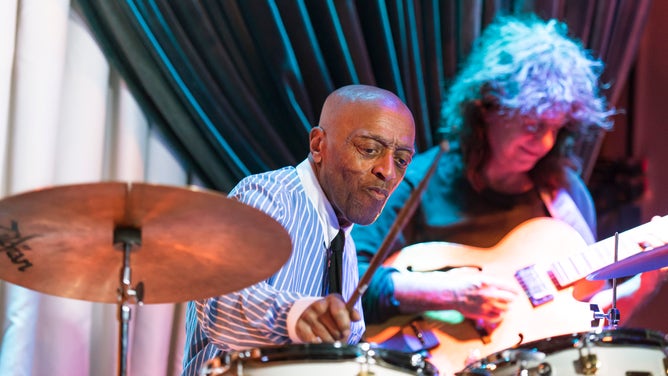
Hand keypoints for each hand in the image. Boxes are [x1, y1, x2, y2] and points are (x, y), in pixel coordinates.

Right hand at [295, 294, 360, 343]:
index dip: (344, 324)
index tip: (346, 332)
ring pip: (325, 338)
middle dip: (339, 337)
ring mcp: (308, 315)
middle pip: (334, 329)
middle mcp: (318, 305)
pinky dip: (319, 343)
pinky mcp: (300, 325)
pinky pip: (314, 341)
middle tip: (339, 337)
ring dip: (331, 342)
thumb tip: (357, 317)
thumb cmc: (330, 313)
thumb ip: (351, 313)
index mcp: (331, 300)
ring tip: (331, 340)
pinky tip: (320, 339)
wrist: (308, 313)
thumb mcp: (342, 310)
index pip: (339, 311)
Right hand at [392, 268, 517, 323]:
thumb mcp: (469, 273)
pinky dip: (499, 317)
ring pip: (505, 309)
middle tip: (510, 299)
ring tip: (504, 307)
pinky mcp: (481, 314)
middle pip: (510, 299)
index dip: (514, 290)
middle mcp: (489, 293)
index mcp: (488, 282)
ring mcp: (486, 305)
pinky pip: (496, 318)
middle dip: (510, 299)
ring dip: (506, 308)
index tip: (515, 292)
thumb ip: (480, 274)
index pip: (509, 287)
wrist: (447, 293)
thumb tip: (482, 272)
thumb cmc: (456, 282)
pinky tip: (497, 314)